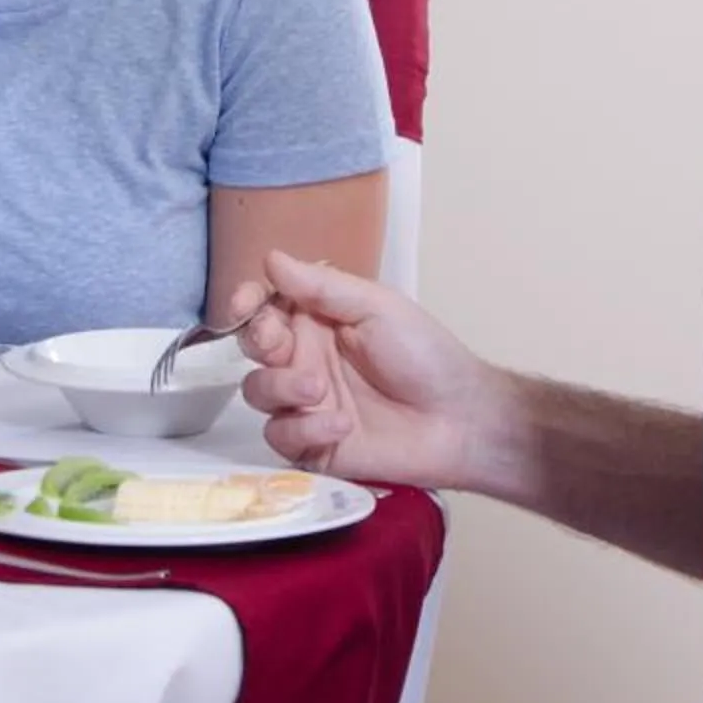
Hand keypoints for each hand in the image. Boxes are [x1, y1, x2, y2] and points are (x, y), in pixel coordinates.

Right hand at [236, 248, 510, 493]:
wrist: (458, 420)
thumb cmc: (424, 354)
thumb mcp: (377, 307)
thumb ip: (322, 287)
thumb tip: (271, 258)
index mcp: (318, 321)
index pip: (265, 306)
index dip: (246, 303)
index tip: (245, 305)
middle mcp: (304, 359)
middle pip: (252, 347)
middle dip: (257, 342)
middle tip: (280, 346)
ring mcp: (305, 404)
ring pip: (257, 392)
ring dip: (281, 388)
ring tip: (318, 390)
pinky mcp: (312, 445)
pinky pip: (281, 436)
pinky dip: (305, 428)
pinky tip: (341, 425)